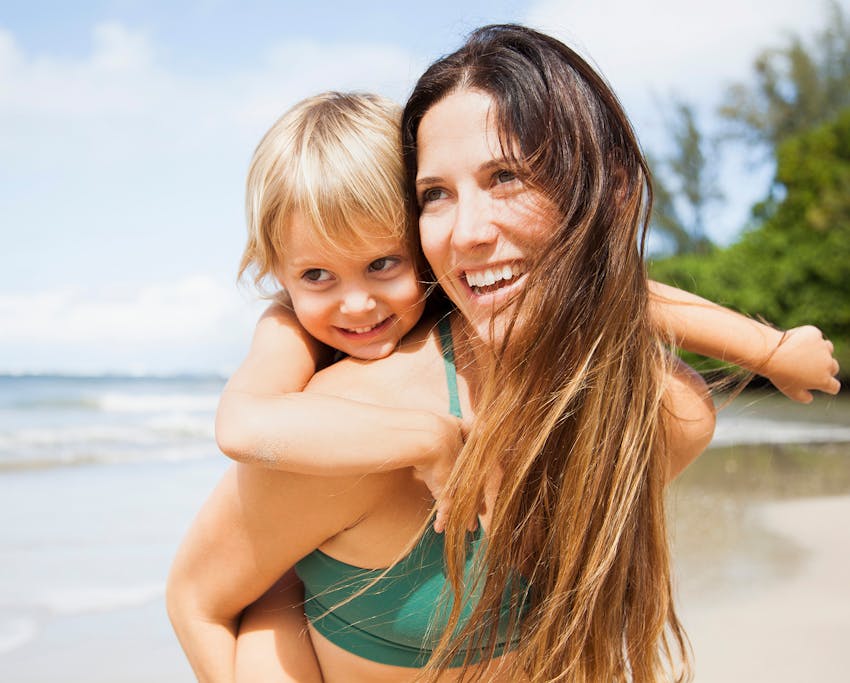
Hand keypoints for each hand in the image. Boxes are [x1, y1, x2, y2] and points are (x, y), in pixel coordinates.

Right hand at [411, 415, 475, 532]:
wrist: (432, 437)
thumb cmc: (441, 428)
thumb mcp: (456, 426)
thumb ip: (467, 427)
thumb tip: (478, 423)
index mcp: (472, 457)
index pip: (482, 474)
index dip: (484, 484)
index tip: (486, 491)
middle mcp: (468, 473)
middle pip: (477, 492)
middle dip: (480, 504)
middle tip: (483, 513)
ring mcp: (457, 484)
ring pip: (466, 504)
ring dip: (467, 517)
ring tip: (470, 527)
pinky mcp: (445, 492)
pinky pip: (445, 510)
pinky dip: (443, 519)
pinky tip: (440, 528)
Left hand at [763, 326, 840, 402]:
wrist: (770, 353)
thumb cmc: (779, 374)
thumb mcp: (790, 391)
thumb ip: (803, 397)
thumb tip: (810, 398)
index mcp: (823, 380)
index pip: (834, 386)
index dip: (828, 386)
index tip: (820, 383)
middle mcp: (828, 364)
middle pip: (833, 367)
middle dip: (824, 368)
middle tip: (808, 366)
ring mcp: (822, 348)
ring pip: (828, 349)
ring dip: (821, 351)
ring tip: (803, 353)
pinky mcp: (814, 334)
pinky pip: (815, 336)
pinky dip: (808, 338)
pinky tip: (795, 342)